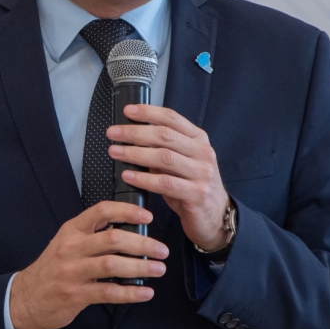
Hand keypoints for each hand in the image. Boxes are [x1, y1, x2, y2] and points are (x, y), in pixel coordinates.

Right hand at [9, 201, 168, 328]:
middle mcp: (72, 248)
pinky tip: (145, 292)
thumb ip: (93, 236)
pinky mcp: (76, 294)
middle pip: (113, 239)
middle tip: (161, 249)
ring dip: (141, 267)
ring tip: (158, 269)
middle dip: (143, 244)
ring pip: (113, 265)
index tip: (147, 217)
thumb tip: (129, 232)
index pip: (102, 211)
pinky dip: (131, 292)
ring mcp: (73, 272)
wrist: (26, 297)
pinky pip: (109, 292)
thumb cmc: (51, 269)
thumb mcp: (67, 243)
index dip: (127, 212)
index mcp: (72, 231)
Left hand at [107, 104, 230, 251]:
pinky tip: (128, 175)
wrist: (216, 217)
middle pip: (165, 136)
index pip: (172, 118)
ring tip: (115, 152)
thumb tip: (132, 137)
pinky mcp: (197, 194)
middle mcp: (203, 153)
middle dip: (135, 132)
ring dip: (135, 154)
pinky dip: (143, 178)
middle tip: (113, 133)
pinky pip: (165, 183)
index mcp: (199, 139)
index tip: (127, 111)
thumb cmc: (193, 187)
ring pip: (164, 157)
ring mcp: (202, 173)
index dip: (148, 112)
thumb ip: (163, 149)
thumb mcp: (182, 163)